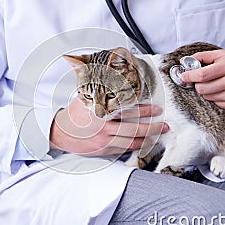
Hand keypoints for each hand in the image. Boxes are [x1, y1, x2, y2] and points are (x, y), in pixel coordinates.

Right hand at [49, 98, 167, 155]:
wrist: (60, 132)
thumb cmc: (74, 114)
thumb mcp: (85, 97)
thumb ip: (99, 88)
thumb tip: (113, 74)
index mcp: (99, 112)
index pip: (126, 111)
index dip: (143, 110)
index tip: (156, 109)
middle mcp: (102, 127)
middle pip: (132, 128)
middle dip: (151, 127)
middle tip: (164, 124)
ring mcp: (103, 140)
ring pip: (130, 141)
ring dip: (147, 138)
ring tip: (159, 133)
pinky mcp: (103, 150)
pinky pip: (123, 149)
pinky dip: (135, 146)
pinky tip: (144, 143)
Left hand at [180, 49, 224, 109]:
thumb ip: (204, 57)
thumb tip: (184, 61)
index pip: (201, 75)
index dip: (188, 76)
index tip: (184, 76)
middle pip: (201, 88)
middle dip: (197, 84)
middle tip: (200, 79)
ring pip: (207, 97)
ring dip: (206, 91)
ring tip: (214, 83)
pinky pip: (215, 103)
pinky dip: (215, 97)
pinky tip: (222, 90)